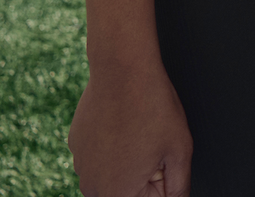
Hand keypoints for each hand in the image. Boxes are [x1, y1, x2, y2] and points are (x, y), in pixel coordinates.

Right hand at [68, 61, 190, 196]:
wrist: (122, 70)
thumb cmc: (152, 107)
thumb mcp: (179, 151)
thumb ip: (179, 187)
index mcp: (118, 194)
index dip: (162, 177)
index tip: (161, 157)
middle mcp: (92, 186)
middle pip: (128, 190)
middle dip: (145, 173)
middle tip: (152, 142)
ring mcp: (80, 165)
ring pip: (113, 173)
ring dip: (128, 160)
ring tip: (138, 130)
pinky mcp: (75, 145)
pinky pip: (99, 154)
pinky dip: (112, 144)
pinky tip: (122, 122)